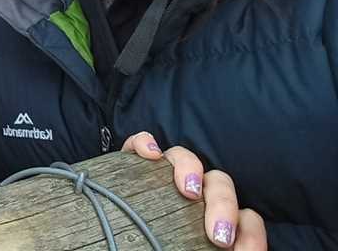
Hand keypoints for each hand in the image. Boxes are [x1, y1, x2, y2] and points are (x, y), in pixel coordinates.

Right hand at [122, 132, 265, 249]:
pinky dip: (145, 143)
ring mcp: (165, 176)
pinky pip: (140, 144)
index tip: (234, 249)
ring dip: (190, 169)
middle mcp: (195, 194)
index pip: (246, 218)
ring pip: (183, 157)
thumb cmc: (168, 248)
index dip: (249, 232)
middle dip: (223, 204)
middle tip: (218, 236)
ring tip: (188, 190)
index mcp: (216, 220)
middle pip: (218, 183)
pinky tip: (150, 154)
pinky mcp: (135, 167)